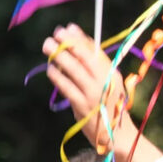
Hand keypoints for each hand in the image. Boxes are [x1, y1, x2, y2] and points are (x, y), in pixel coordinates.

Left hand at [42, 23, 133, 150]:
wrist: (115, 133)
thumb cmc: (108, 103)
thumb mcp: (108, 82)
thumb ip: (94, 62)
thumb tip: (75, 37)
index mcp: (113, 73)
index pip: (96, 51)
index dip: (80, 38)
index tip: (68, 28)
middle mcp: (106, 81)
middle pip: (85, 57)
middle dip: (68, 43)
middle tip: (54, 34)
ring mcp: (94, 94)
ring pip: (73, 69)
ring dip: (58, 56)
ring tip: (47, 46)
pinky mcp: (82, 106)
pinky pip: (66, 86)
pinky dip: (57, 75)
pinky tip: (50, 69)